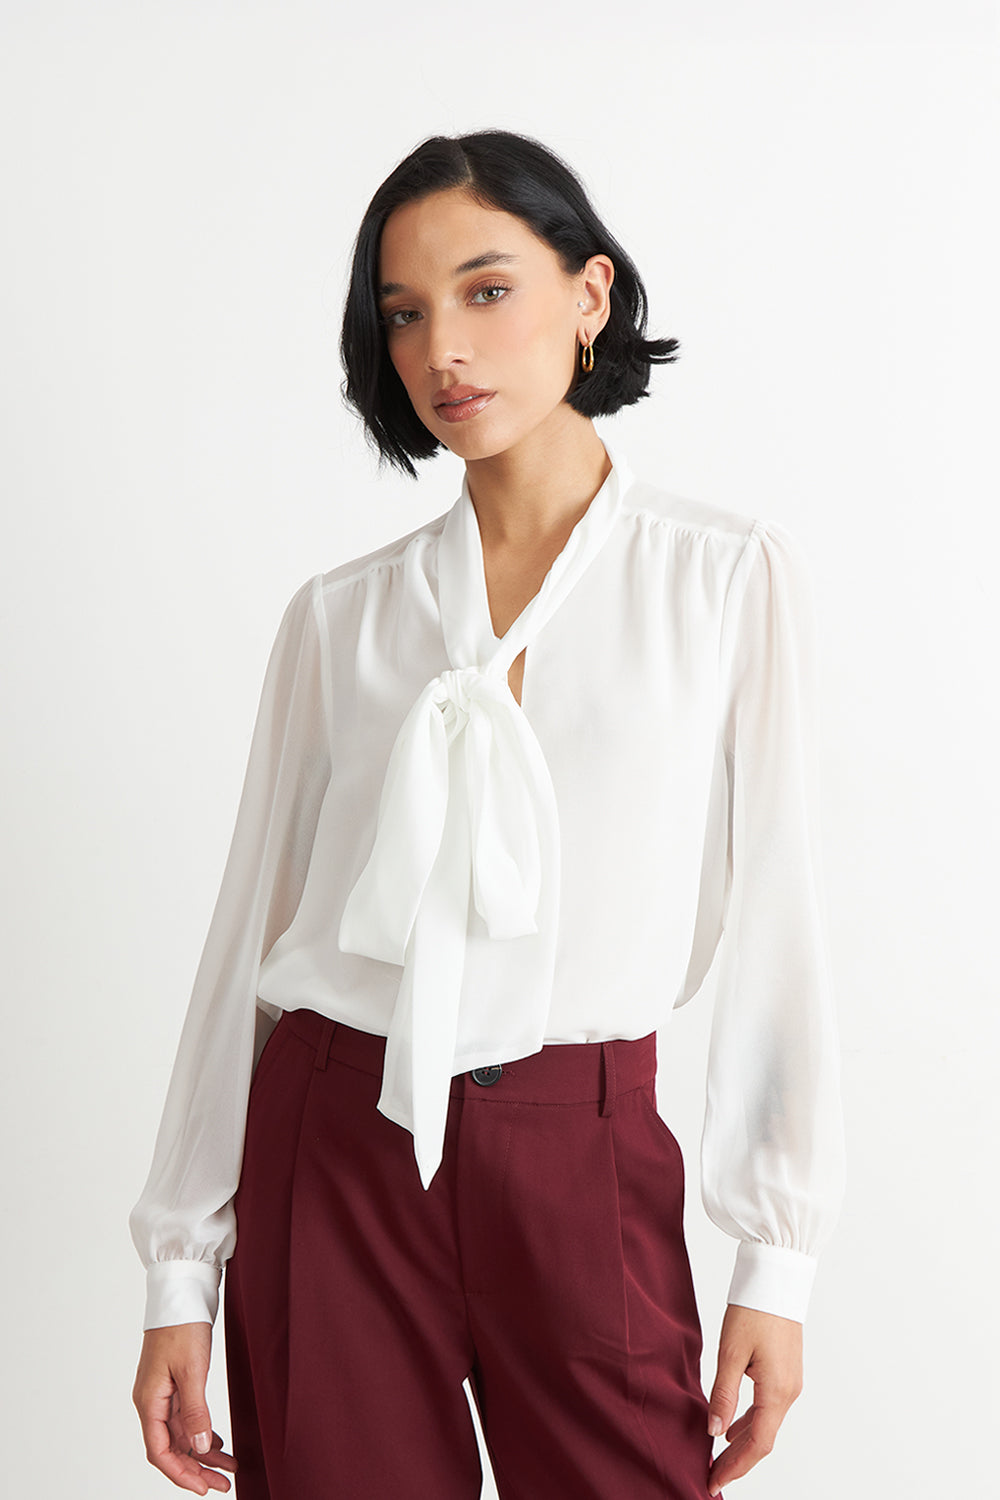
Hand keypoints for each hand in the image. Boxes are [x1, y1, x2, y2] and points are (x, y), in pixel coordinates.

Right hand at [132, 1322, 237, 1493]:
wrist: (182, 1291)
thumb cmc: (182, 1326)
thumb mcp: (193, 1370)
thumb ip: (195, 1411)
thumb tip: (199, 1447)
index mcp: (149, 1401)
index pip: (160, 1452)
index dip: (182, 1474)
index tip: (204, 1488)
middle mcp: (152, 1401)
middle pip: (172, 1448)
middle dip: (196, 1468)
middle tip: (223, 1483)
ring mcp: (163, 1392)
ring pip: (181, 1433)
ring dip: (203, 1452)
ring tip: (228, 1467)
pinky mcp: (174, 1381)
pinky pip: (186, 1417)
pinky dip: (201, 1431)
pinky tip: (216, 1440)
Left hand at [706, 1304, 802, 1495]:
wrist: (776, 1277)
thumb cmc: (753, 1308)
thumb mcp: (730, 1351)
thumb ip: (723, 1394)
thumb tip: (714, 1430)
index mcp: (777, 1391)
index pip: (757, 1445)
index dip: (735, 1467)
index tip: (712, 1481)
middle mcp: (789, 1392)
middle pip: (763, 1439)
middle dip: (737, 1460)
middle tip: (711, 1475)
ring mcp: (790, 1382)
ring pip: (766, 1424)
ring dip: (743, 1443)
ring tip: (716, 1456)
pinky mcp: (786, 1371)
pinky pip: (769, 1408)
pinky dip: (750, 1423)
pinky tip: (731, 1426)